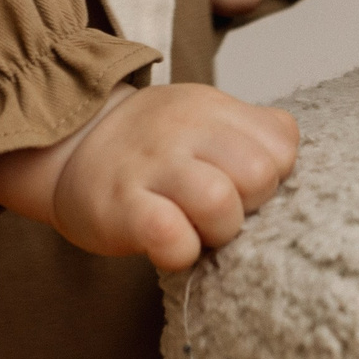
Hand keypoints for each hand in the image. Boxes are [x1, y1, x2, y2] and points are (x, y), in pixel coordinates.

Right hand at [0, 84, 298, 270]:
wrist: (68, 146)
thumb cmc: (149, 146)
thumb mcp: (203, 118)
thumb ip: (251, 133)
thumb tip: (290, 163)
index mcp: (211, 107)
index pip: (282, 145)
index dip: (272, 176)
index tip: (242, 185)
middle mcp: (184, 128)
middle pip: (261, 175)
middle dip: (250, 206)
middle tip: (218, 211)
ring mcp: (151, 165)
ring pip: (221, 204)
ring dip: (217, 230)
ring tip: (195, 228)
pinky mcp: (121, 207)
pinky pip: (171, 237)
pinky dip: (179, 251)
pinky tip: (168, 243)